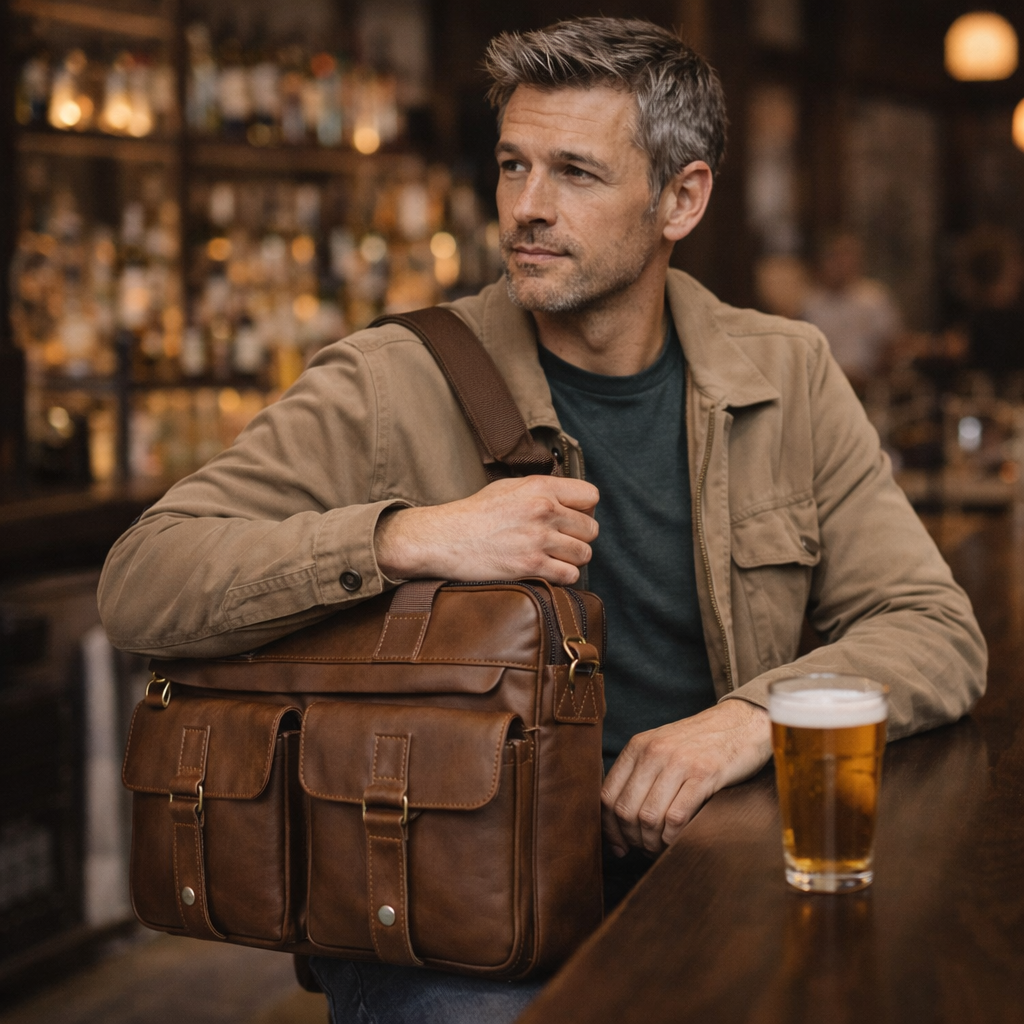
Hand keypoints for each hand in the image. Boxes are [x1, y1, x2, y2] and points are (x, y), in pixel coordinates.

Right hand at [374, 475, 598, 584]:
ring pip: (584, 554)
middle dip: (578, 537)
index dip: (584, 510)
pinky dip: (562, 576)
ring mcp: (538, 539)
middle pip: (591, 529)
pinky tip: (546, 571)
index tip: (572, 518)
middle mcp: (543, 510)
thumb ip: (542, 490)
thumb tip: (570, 500)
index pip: (591, 496)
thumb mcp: (509, 487)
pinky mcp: (531, 565)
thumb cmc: (474, 514)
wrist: (445, 538)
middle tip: (560, 542)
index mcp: (540, 487)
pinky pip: (569, 575)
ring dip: (571, 559)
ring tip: (552, 557)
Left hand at [601, 699, 771, 856]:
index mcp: (638, 746)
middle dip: (632, 839)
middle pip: (626, 810)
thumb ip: (639, 776)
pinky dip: (672, 837)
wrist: (741, 723)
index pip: (607, 794)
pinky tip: (676, 840)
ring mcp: (678, 762)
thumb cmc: (700, 744)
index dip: (609, 827)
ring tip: (660, 847)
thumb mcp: (661, 749)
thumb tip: (618, 823)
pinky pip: (677, 817)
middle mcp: (653, 752)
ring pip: (649, 817)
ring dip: (652, 842)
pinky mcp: (704, 775)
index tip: (618, 846)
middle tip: (643, 849)